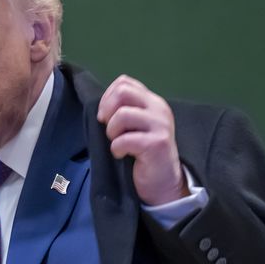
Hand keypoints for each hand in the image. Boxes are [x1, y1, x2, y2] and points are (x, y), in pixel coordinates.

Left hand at [97, 75, 188, 205]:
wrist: (163, 182)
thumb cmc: (143, 154)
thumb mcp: (134, 126)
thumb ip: (124, 110)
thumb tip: (101, 106)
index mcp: (152, 101)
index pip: (124, 82)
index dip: (107, 97)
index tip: (105, 116)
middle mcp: (159, 108)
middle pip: (123, 91)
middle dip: (107, 110)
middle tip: (109, 129)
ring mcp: (160, 125)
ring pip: (122, 114)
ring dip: (111, 132)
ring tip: (117, 143)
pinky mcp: (157, 143)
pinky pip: (124, 140)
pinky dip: (116, 149)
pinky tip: (122, 155)